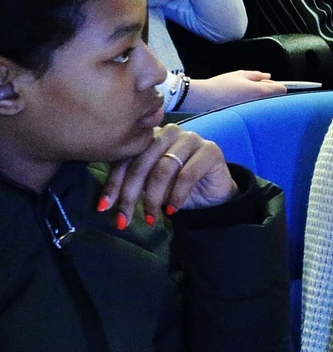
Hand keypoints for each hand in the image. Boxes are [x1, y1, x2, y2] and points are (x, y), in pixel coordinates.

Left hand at [102, 124, 236, 223]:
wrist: (212, 193)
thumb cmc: (175, 187)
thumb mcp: (147, 185)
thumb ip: (130, 184)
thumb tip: (103, 204)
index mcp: (150, 136)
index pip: (126, 157)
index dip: (114, 183)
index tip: (104, 207)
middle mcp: (169, 132)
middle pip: (142, 162)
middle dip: (130, 194)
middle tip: (124, 219)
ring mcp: (191, 139)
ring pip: (163, 169)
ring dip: (153, 198)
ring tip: (150, 217)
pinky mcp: (210, 151)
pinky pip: (187, 175)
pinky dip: (176, 196)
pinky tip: (171, 210)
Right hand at [181, 70, 284, 112]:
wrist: (205, 98)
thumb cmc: (221, 85)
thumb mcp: (240, 74)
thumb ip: (257, 75)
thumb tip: (267, 77)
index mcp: (260, 91)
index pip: (282, 89)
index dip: (275, 84)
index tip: (267, 83)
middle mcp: (259, 102)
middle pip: (274, 97)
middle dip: (267, 91)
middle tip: (252, 86)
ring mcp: (252, 110)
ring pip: (264, 103)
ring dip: (258, 98)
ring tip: (243, 93)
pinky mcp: (245, 115)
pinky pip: (254, 109)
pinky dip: (251, 104)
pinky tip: (238, 100)